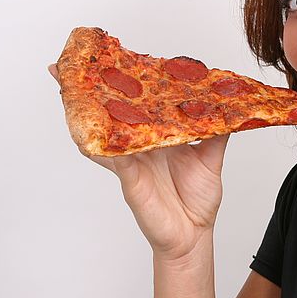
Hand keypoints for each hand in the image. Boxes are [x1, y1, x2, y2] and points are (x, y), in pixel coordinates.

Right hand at [48, 63, 230, 262]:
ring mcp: (131, 163)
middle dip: (87, 92)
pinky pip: (114, 160)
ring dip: (84, 113)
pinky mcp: (131, 181)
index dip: (121, 87)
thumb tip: (229, 104)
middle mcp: (138, 147)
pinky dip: (104, 146)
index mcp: (155, 137)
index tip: (108, 61)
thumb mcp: (211, 157)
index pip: (134, 107)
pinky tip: (93, 133)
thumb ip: (217, 131)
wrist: (194, 236)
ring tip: (70, 90)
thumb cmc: (197, 200)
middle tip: (67, 68)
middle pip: (108, 115)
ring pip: (102, 133)